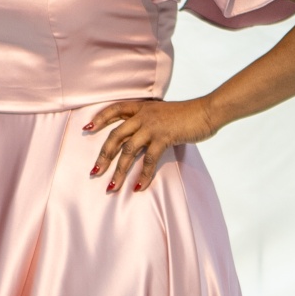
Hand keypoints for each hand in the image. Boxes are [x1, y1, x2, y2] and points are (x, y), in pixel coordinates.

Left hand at [83, 97, 215, 192]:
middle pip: (115, 136)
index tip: (88, 127)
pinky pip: (149, 160)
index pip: (115, 109)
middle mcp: (143, 115)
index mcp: (142, 107)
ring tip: (112, 187)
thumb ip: (150, 120)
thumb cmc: (188, 114)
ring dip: (119, 171)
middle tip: (95, 172)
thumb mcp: (164, 113)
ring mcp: (153, 126)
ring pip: (128, 151)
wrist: (207, 111)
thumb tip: (141, 135)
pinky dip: (143, 175)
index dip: (100, 118)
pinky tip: (138, 187)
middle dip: (104, 155)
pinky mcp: (164, 137)